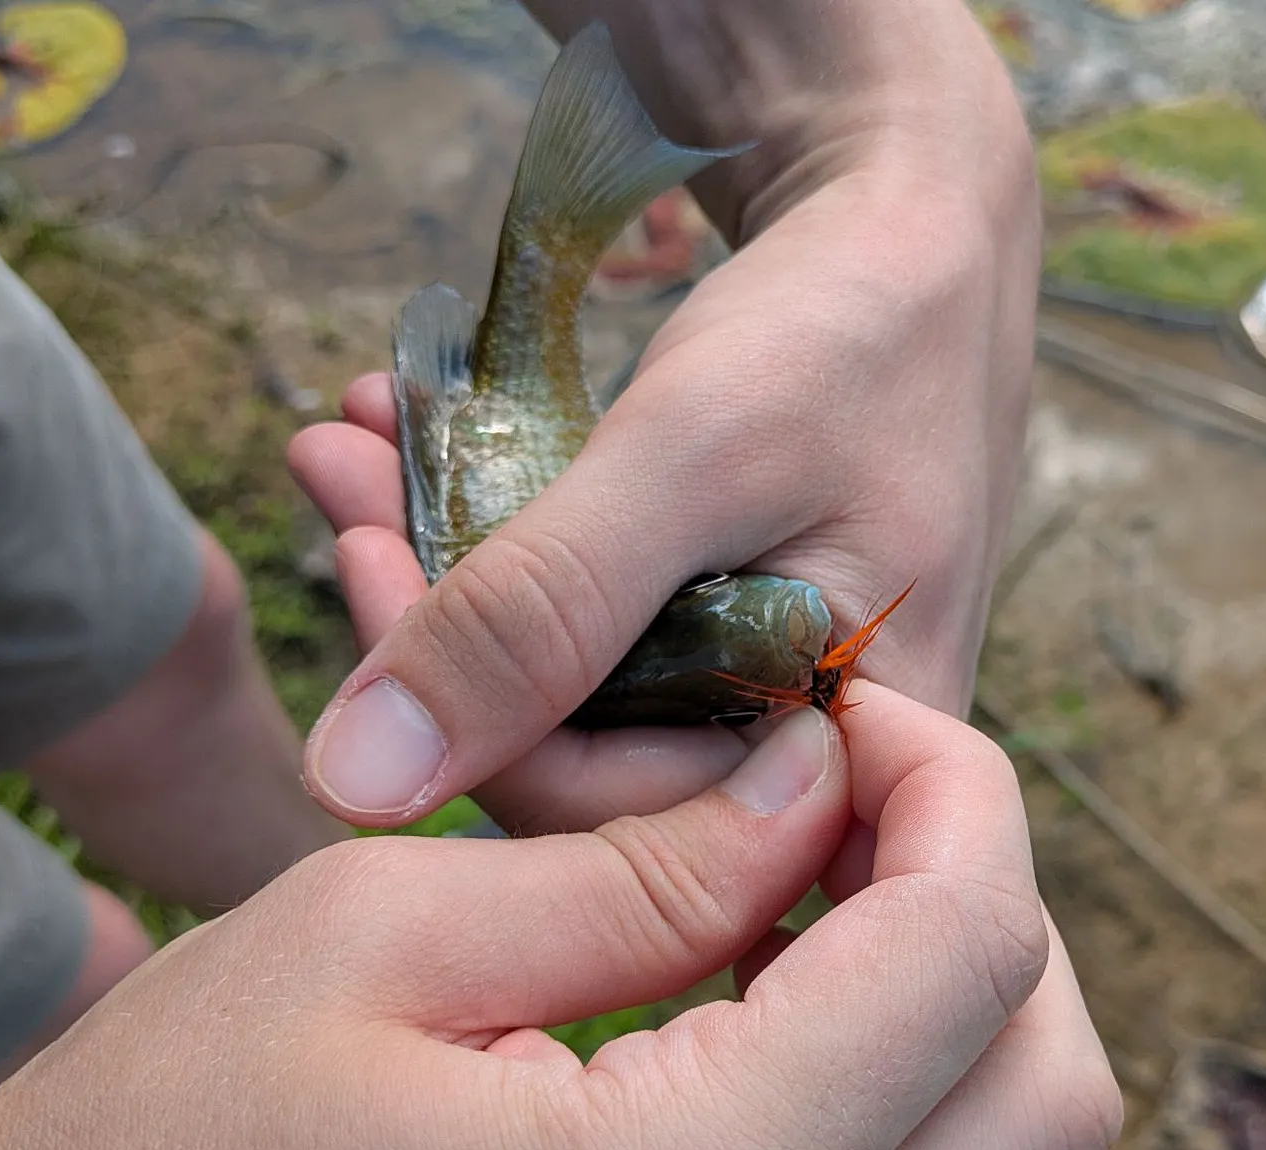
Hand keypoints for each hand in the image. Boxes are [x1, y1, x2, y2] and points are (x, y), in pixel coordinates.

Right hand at [0, 687, 1118, 1149]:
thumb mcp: (385, 933)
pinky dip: (911, 1110)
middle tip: (848, 799)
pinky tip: (781, 1018)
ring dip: (965, 1013)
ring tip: (818, 901)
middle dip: (989, 901)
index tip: (853, 712)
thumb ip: (650, 860)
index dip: (955, 794)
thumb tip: (817, 785)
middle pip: (1052, 1091)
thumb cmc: (155, 1149)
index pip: (972, 959)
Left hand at [286, 0, 1038, 833]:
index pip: (615, 815)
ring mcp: (761, 687)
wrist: (926, 218)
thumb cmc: (857, 325)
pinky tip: (427, 437)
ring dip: (448, 562)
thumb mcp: (696, 458)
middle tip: (339, 473)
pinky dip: (504, 533)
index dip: (467, 716)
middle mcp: (805, 752)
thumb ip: (542, 616)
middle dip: (435, 620)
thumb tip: (358, 780)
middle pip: (578, 753)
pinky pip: (591, 618)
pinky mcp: (723, 625)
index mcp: (846, 758)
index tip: (362, 553)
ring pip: (570, 685)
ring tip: (358, 440)